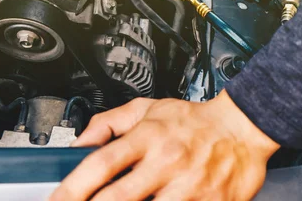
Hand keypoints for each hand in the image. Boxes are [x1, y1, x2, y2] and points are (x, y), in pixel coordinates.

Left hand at [49, 90, 279, 200]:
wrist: (243, 128)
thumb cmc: (193, 121)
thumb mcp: (148, 109)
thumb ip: (110, 123)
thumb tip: (80, 143)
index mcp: (149, 136)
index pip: (101, 163)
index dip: (73, 187)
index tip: (58, 200)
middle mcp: (167, 162)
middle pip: (117, 198)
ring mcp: (189, 187)